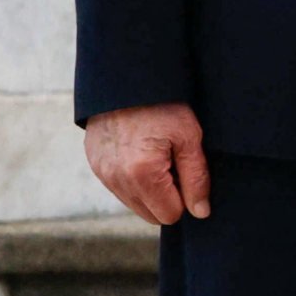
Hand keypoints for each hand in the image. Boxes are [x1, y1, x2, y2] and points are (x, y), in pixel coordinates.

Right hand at [85, 103, 208, 226]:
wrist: (128, 80)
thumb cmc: (163, 106)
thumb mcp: (190, 139)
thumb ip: (196, 179)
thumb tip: (200, 212)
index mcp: (141, 174)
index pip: (169, 214)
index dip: (185, 199)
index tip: (187, 174)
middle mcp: (116, 178)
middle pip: (150, 214)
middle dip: (167, 198)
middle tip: (174, 166)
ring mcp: (102, 173)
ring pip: (134, 203)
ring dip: (150, 190)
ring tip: (159, 158)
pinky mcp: (95, 164)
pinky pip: (119, 188)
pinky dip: (134, 180)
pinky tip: (142, 155)